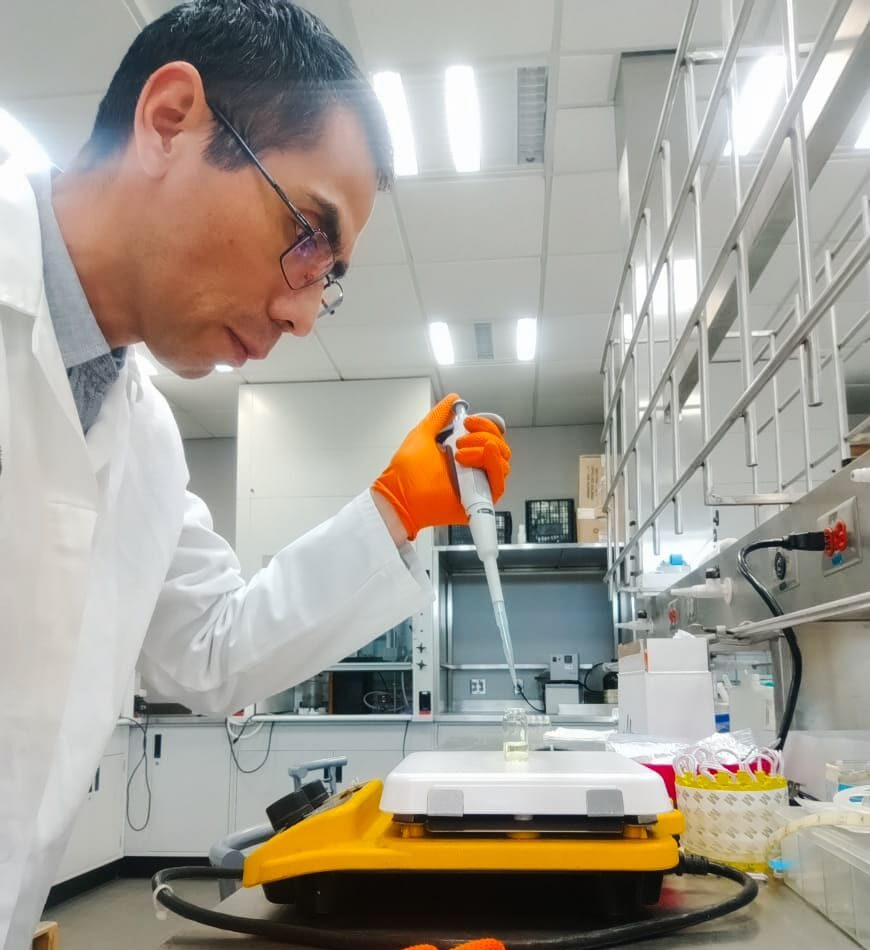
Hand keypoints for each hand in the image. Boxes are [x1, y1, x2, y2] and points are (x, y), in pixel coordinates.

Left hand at [372, 393, 511, 539]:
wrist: (400, 496)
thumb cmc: (406, 473)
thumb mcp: (422, 434)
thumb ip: (438, 416)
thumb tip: (452, 400)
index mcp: (463, 451)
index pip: (489, 435)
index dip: (483, 424)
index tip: (467, 421)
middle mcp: (473, 467)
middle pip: (500, 446)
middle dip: (484, 435)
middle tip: (460, 440)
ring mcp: (477, 483)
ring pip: (502, 462)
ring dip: (485, 449)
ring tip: (460, 454)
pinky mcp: (479, 500)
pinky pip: (499, 484)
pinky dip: (495, 465)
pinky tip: (484, 454)